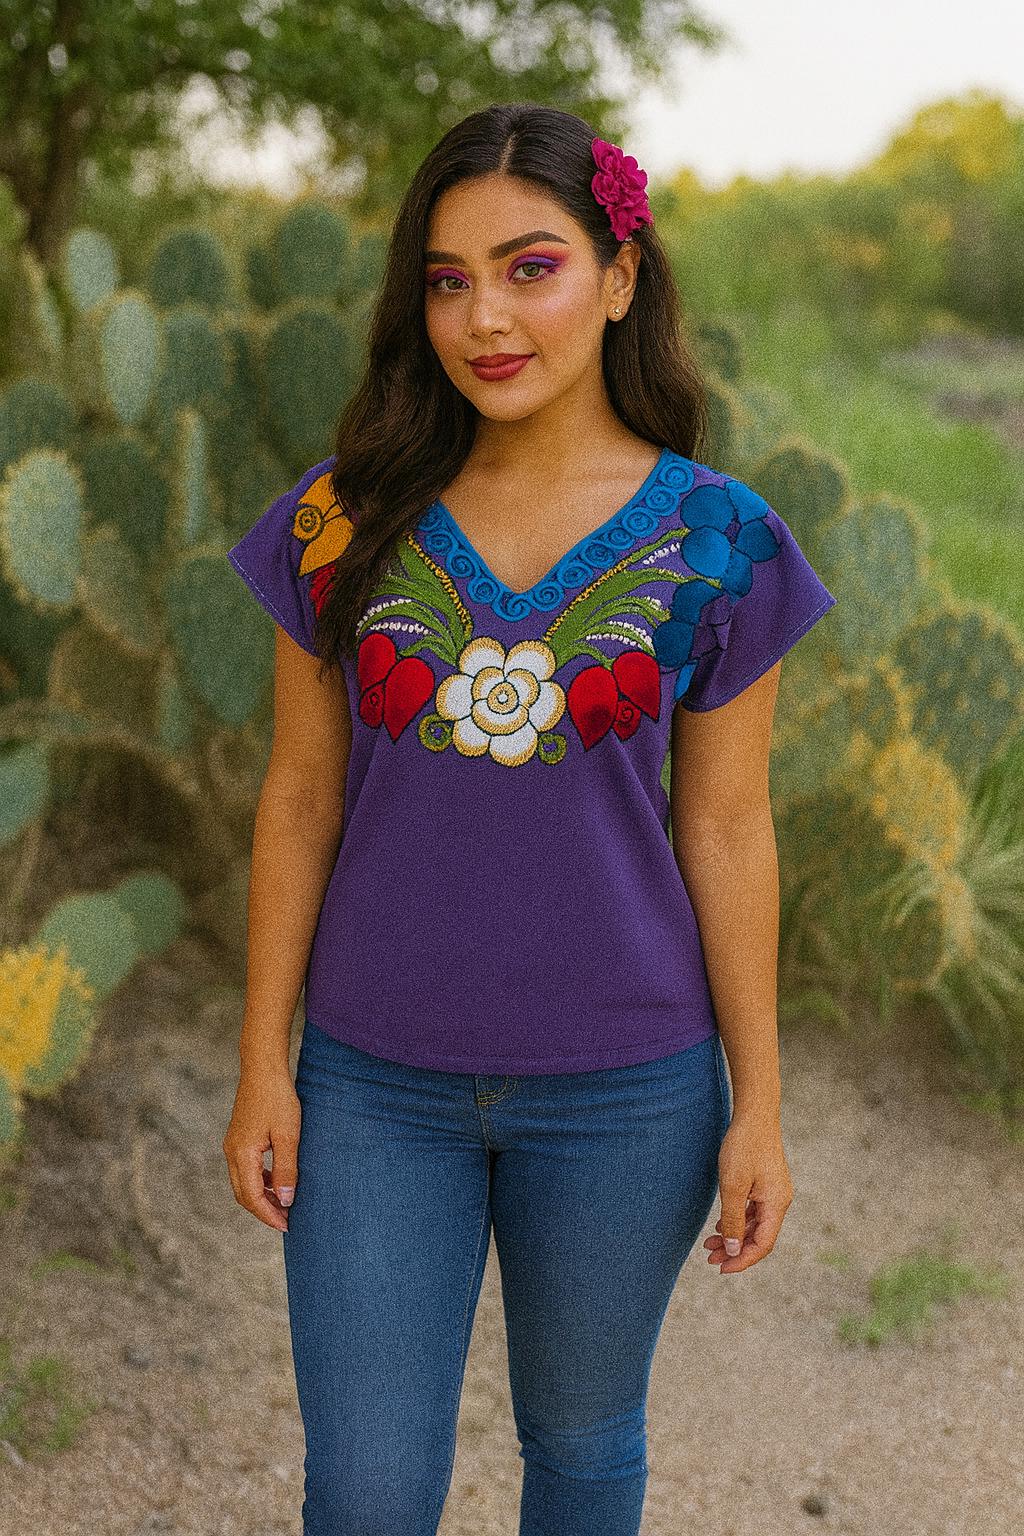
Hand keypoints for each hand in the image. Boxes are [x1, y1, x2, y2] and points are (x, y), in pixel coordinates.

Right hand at [222, 1066, 300, 1232]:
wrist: (263, 1069)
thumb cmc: (278, 1098)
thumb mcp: (288, 1135)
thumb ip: (286, 1169)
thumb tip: (285, 1200)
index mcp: (242, 1154)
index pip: (252, 1197)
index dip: (269, 1215)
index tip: (287, 1226)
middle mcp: (232, 1152)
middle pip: (243, 1194)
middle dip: (263, 1211)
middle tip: (286, 1221)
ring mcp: (232, 1145)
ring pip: (243, 1183)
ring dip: (261, 1197)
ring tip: (283, 1204)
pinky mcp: (238, 1138)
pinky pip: (245, 1170)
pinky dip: (259, 1181)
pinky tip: (276, 1180)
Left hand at [704, 1111, 792, 1273]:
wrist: (755, 1114)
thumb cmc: (743, 1146)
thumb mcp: (733, 1185)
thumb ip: (734, 1219)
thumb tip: (735, 1249)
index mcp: (776, 1204)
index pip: (763, 1244)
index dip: (743, 1259)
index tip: (722, 1267)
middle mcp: (779, 1201)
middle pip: (759, 1236)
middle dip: (735, 1250)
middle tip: (709, 1257)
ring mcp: (774, 1191)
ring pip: (755, 1224)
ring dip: (734, 1235)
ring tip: (710, 1243)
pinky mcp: (766, 1183)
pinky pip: (754, 1211)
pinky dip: (738, 1220)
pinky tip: (721, 1224)